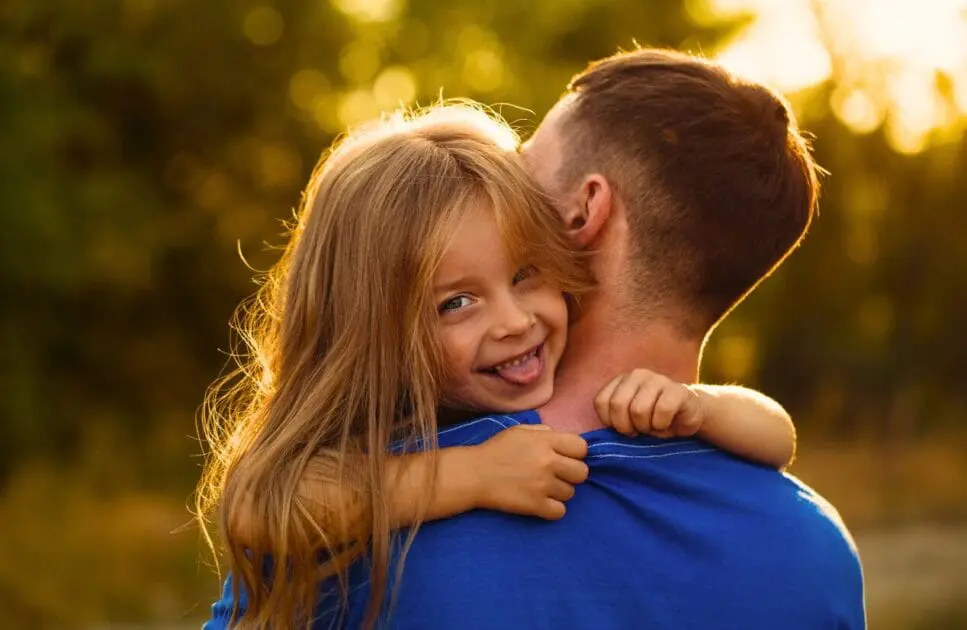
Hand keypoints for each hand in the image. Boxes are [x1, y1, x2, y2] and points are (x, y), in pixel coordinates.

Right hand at [469, 424, 588, 520]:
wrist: (474, 474)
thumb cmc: (495, 450)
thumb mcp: (519, 431)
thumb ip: (543, 431)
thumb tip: (559, 437)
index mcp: (546, 441)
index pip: (582, 448)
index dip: (575, 454)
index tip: (564, 458)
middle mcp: (548, 462)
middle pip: (582, 473)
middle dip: (571, 475)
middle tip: (555, 476)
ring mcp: (543, 485)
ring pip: (570, 493)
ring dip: (559, 492)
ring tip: (542, 489)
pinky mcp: (535, 505)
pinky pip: (560, 511)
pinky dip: (552, 509)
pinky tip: (540, 503)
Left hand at [594, 369, 704, 437]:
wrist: (688, 415)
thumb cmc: (654, 419)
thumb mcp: (629, 418)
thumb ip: (614, 418)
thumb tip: (603, 432)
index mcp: (622, 380)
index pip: (601, 401)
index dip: (610, 422)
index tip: (623, 428)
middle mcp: (638, 375)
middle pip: (618, 405)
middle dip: (626, 426)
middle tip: (639, 431)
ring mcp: (659, 379)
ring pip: (639, 409)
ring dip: (646, 426)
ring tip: (653, 426)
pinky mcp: (679, 390)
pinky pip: (662, 411)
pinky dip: (661, 425)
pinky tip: (666, 424)